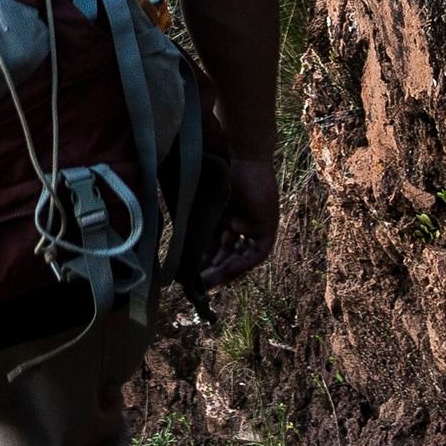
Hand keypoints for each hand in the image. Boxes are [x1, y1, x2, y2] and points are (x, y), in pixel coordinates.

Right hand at [199, 156, 281, 288]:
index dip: (203, 262)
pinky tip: (228, 269)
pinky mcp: (267, 227)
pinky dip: (244, 262)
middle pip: (227, 255)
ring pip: (241, 257)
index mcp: (224, 220)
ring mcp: (254, 228)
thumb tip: (179, 246)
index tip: (190, 276)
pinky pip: (257, 252)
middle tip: (200, 286)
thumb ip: (196, 225)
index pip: (214, 247)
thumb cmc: (220, 175)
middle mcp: (240, 226)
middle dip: (214, 271)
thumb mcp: (204, 206)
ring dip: (227, 271)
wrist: (243, 160)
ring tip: (210, 282)